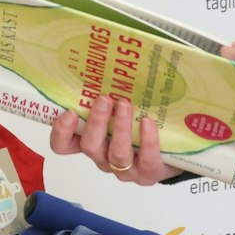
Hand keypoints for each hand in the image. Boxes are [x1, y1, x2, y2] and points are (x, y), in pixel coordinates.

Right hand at [48, 94, 182, 185]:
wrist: (172, 154)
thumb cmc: (140, 127)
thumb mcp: (120, 112)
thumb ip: (110, 98)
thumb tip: (108, 62)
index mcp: (92, 142)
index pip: (64, 145)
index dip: (61, 132)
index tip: (69, 111)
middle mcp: (104, 157)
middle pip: (90, 146)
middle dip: (95, 122)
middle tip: (104, 99)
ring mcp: (125, 169)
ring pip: (116, 153)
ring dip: (120, 127)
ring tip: (125, 105)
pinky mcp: (148, 173)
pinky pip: (145, 159)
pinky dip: (146, 140)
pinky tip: (147, 122)